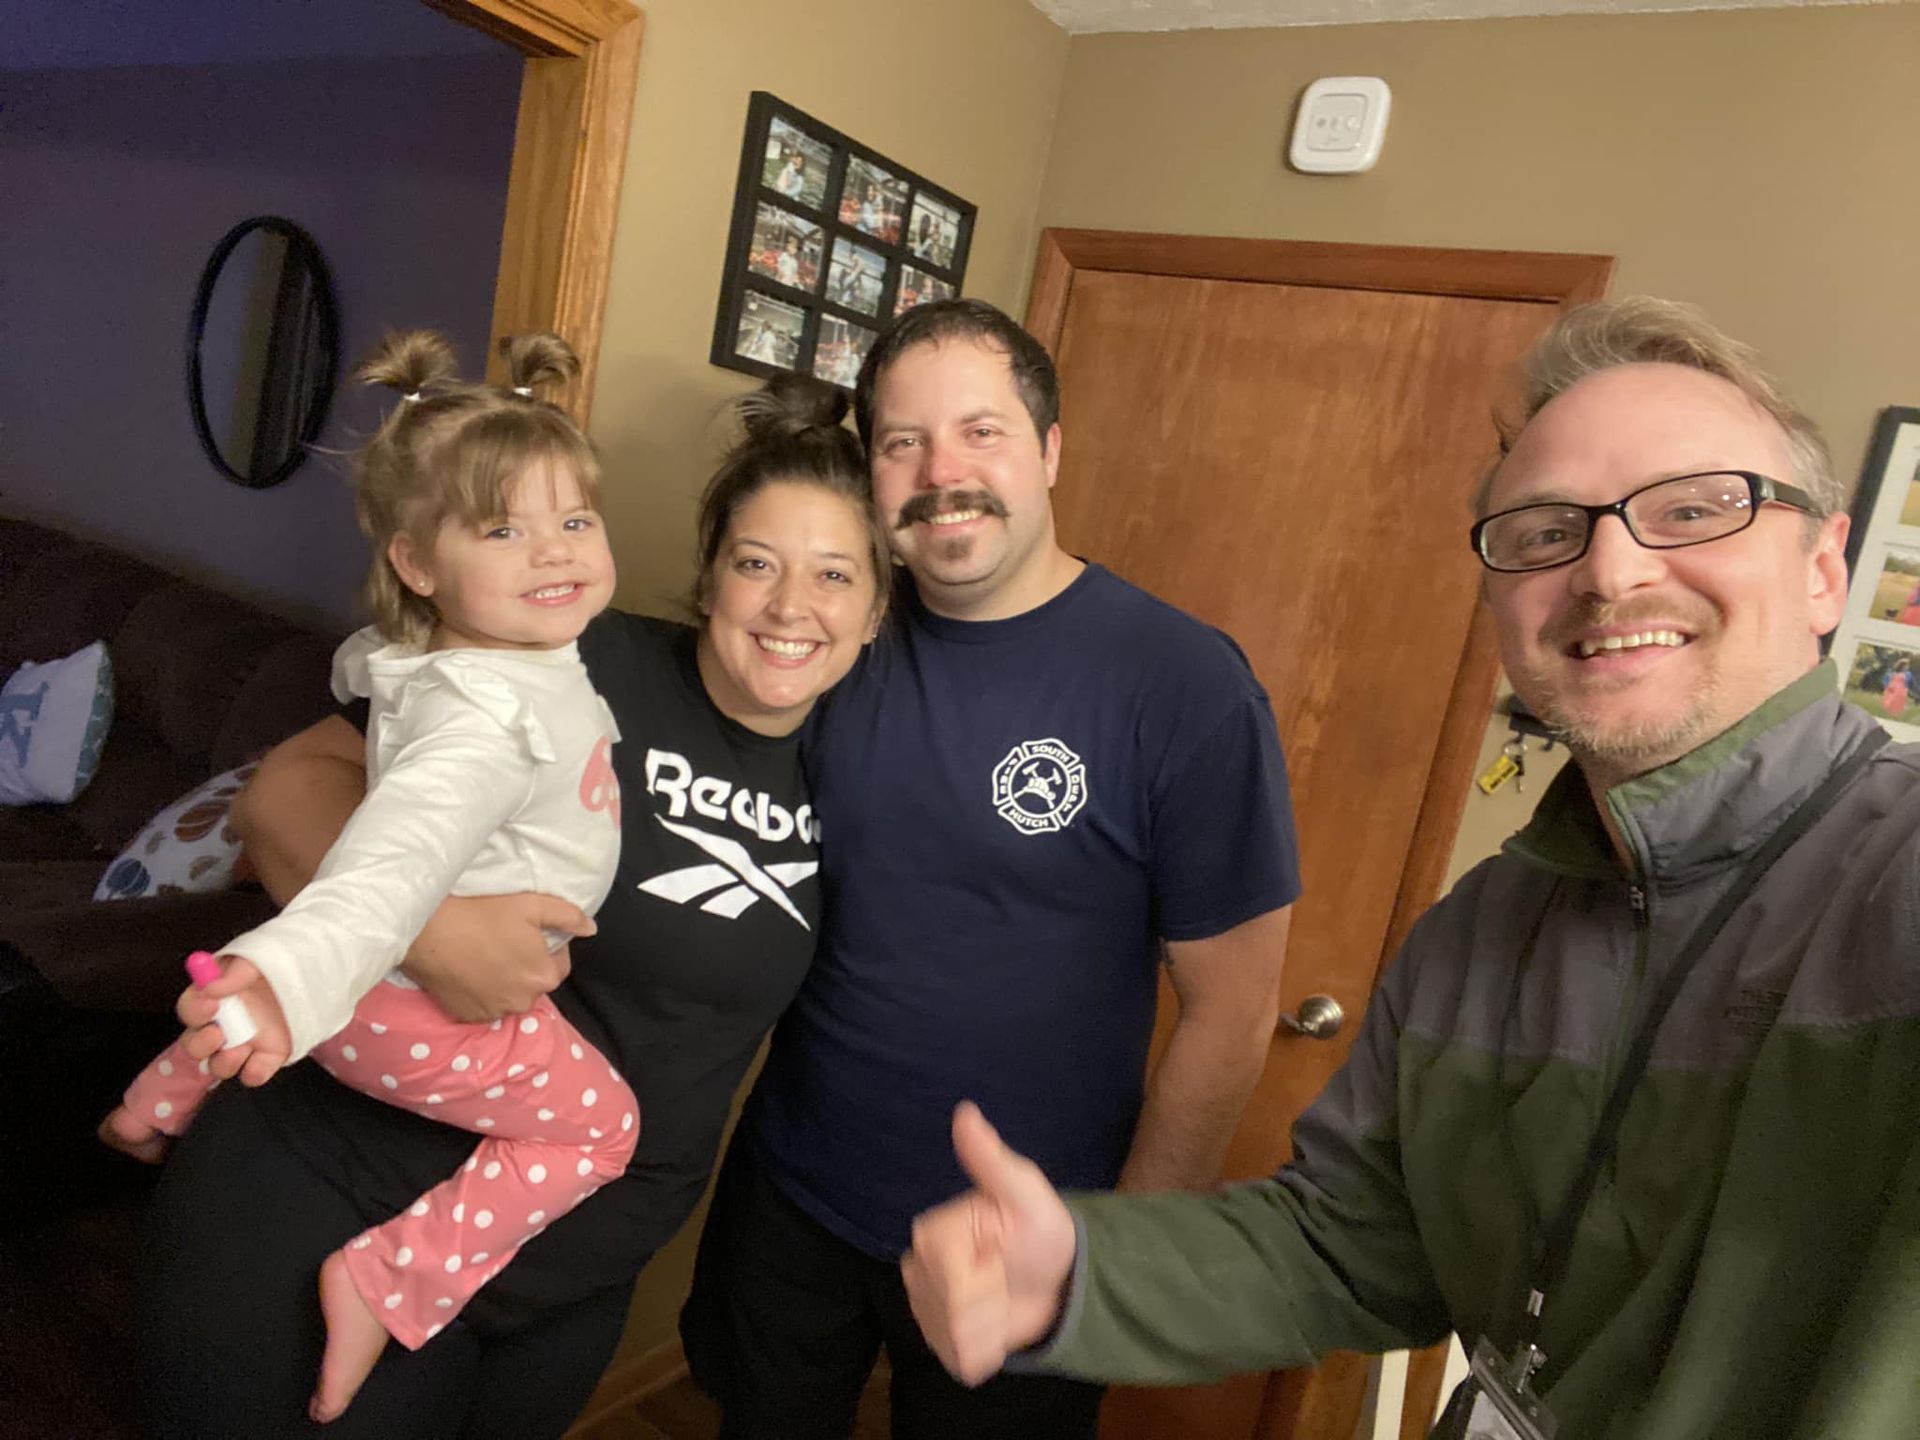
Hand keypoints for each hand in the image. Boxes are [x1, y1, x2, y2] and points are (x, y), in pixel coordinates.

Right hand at [176, 955, 292, 1085]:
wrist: (315, 974)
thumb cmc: (278, 963)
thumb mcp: (257, 957)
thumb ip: (235, 972)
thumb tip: (211, 988)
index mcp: (214, 997)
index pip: (190, 1008)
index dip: (194, 1009)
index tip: (211, 1005)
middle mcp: (223, 1024)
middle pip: (194, 1044)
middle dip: (200, 1043)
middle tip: (217, 1033)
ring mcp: (243, 1042)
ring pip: (217, 1064)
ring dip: (223, 1062)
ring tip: (240, 1049)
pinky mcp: (267, 1057)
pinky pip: (253, 1074)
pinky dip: (254, 1072)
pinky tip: (262, 1060)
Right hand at [400, 893, 594, 1021]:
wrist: (427, 932)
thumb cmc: (482, 914)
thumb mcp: (532, 905)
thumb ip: (568, 917)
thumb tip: (591, 929)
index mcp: (543, 977)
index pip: (559, 966)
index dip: (548, 948)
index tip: (530, 933)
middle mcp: (523, 1002)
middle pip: (534, 983)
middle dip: (526, 965)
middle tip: (505, 940)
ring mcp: (493, 1012)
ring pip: (510, 996)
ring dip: (505, 980)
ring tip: (486, 954)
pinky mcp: (467, 1016)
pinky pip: (485, 1005)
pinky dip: (482, 992)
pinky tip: (470, 969)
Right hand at [901, 1102, 1078, 1386]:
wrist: (1057, 1276)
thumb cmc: (1041, 1228)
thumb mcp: (1025, 1192)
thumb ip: (990, 1159)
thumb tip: (966, 1112)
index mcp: (933, 1232)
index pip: (948, 1279)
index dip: (983, 1281)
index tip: (1002, 1262)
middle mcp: (918, 1269)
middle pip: (949, 1314)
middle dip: (989, 1306)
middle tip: (1006, 1280)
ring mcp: (925, 1307)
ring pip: (954, 1340)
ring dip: (991, 1329)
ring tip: (1004, 1300)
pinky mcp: (939, 1340)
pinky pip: (958, 1361)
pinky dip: (986, 1353)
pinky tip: (998, 1326)